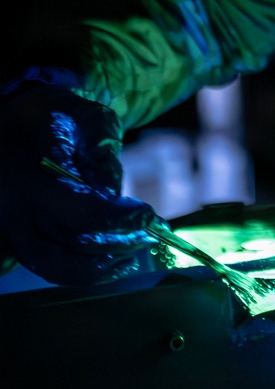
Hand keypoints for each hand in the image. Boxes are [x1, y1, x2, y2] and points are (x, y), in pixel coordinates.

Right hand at [0, 80, 158, 284]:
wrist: (22, 121)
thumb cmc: (62, 117)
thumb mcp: (89, 118)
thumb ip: (102, 151)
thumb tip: (112, 195)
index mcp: (28, 166)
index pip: (73, 206)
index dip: (114, 218)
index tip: (147, 217)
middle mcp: (10, 200)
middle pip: (62, 239)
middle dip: (111, 243)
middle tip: (146, 236)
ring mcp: (6, 222)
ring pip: (48, 263)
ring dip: (95, 268)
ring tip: (131, 258)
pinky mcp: (11, 236)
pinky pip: (44, 264)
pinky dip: (78, 270)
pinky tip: (111, 263)